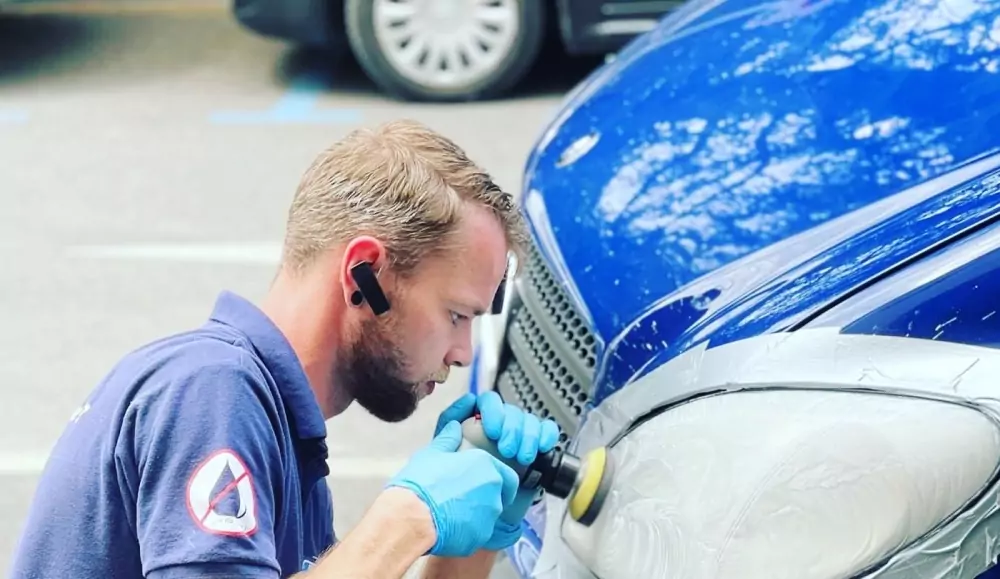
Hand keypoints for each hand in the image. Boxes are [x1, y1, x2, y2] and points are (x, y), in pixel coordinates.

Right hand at [385, 420, 519, 557]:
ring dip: (476, 515)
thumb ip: (448, 440)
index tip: (486, 485)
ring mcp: (489, 516)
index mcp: (486, 466)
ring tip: (451, 514)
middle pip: (499, 496)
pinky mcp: (480, 537)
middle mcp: (494, 490)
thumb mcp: (432, 453)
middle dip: (486, 498)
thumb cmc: (422, 482)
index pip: (508, 476)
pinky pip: (478, 533)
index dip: (499, 481)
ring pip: (489, 516)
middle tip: (464, 499)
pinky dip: (467, 531)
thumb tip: (454, 426)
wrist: (412, 516)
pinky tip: (448, 527)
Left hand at [434, 391, 560, 550]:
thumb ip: (446, 436)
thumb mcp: (443, 459)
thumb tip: (460, 413)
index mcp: (478, 423)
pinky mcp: (537, 449)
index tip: (493, 432)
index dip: (493, 412)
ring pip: (530, 420)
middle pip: (512, 412)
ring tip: (523, 458)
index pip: (489, 402)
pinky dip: (546, 435)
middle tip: (508, 451)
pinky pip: (546, 431)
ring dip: (529, 436)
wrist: (476, 513)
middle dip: (513, 429)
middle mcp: (500, 426)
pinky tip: (543, 447)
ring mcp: (520, 437)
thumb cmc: (456, 485)